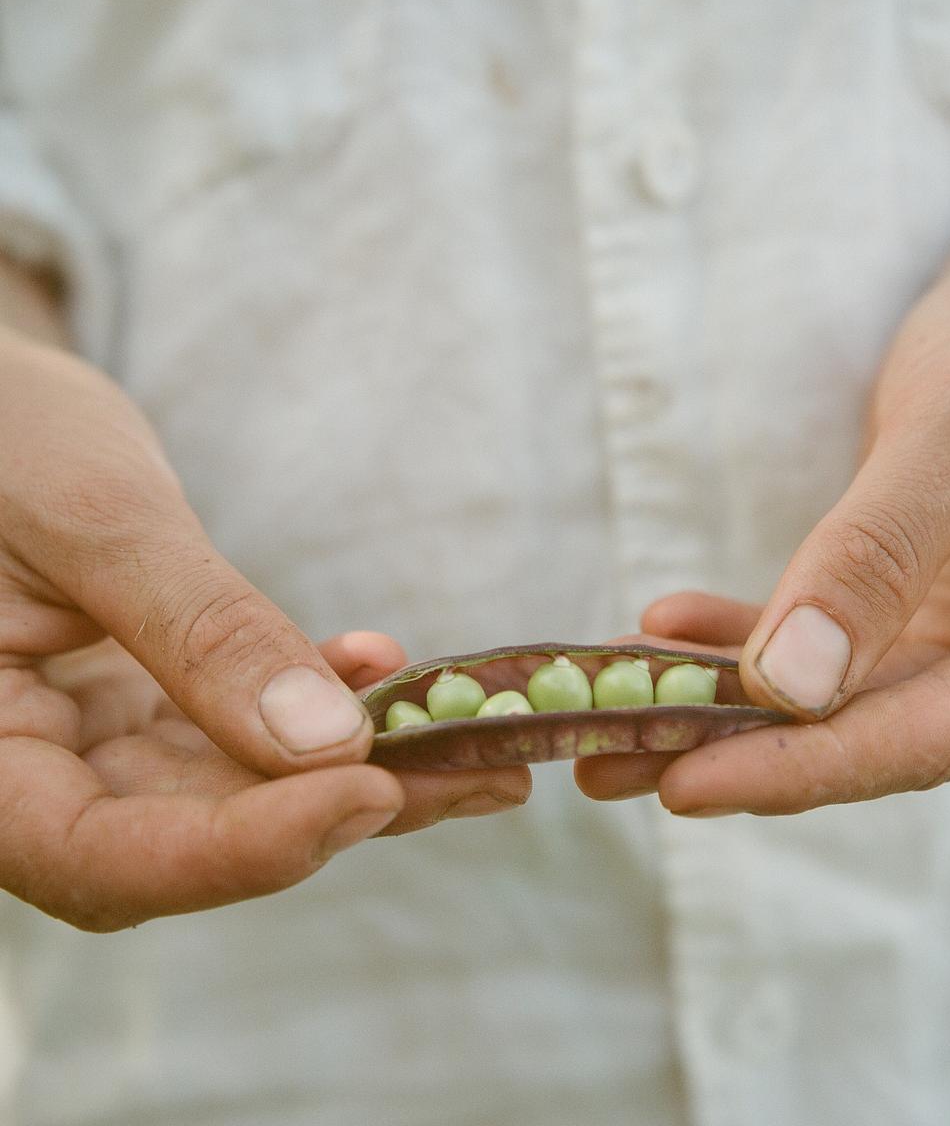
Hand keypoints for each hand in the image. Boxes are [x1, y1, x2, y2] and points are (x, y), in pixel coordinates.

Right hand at [0, 307, 528, 929]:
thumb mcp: (94, 518)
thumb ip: (201, 631)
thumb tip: (327, 743)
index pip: (102, 854)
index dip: (242, 849)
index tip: (368, 792)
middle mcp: (34, 771)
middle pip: (190, 837)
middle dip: (340, 812)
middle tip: (482, 774)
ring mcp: (96, 737)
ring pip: (237, 789)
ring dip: (360, 768)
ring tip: (481, 745)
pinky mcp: (148, 700)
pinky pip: (243, 723)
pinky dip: (319, 701)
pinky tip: (382, 668)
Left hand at [576, 246, 949, 813]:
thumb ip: (879, 554)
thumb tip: (787, 688)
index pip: (942, 732)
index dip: (810, 766)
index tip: (688, 784)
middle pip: (879, 733)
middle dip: (741, 751)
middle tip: (608, 765)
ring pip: (837, 704)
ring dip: (721, 709)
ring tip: (605, 725)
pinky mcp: (927, 621)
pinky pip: (822, 646)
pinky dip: (742, 641)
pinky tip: (664, 632)